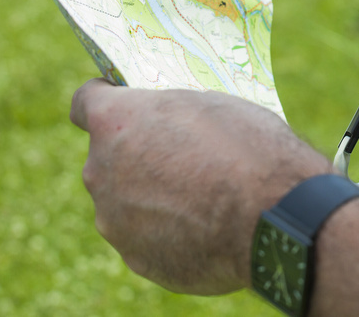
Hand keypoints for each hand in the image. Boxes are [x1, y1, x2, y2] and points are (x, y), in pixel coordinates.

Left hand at [69, 79, 330, 294]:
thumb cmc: (248, 147)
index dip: (107, 98)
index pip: (84, 102)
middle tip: (182, 156)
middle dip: (137, 155)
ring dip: (153, 198)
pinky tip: (210, 227)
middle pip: (107, 158)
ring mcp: (116, 222)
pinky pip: (148, 239)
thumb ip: (173, 116)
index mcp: (115, 122)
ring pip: (126, 203)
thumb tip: (172, 126)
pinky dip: (171, 233)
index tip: (126, 101)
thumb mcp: (213, 104)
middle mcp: (101, 172)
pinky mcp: (139, 260)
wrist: (275, 214)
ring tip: (204, 198)